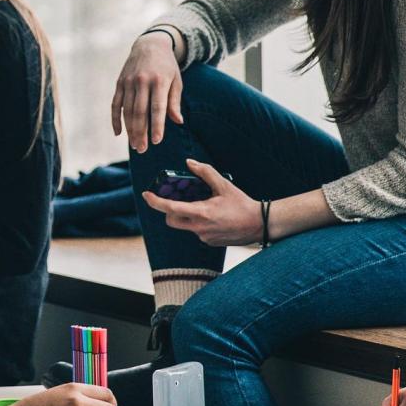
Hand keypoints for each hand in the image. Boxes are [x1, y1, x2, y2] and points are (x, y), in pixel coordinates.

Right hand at [111, 31, 183, 151]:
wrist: (150, 44)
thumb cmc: (166, 66)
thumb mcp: (176, 80)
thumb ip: (174, 101)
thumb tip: (177, 121)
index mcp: (159, 81)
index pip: (157, 107)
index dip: (157, 125)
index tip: (157, 141)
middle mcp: (142, 81)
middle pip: (140, 112)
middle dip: (141, 132)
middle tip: (142, 149)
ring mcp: (129, 82)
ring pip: (127, 110)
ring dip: (130, 130)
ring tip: (134, 145)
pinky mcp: (120, 83)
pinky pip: (116, 104)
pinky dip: (116, 119)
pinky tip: (118, 133)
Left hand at [141, 159, 261, 245]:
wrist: (259, 225)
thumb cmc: (242, 204)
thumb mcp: (224, 185)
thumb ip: (205, 173)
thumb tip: (189, 163)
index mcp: (201, 213)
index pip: (170, 209)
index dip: (155, 202)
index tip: (146, 195)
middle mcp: (198, 228)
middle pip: (171, 220)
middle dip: (169, 210)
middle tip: (176, 199)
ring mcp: (203, 237)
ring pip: (184, 225)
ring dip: (186, 215)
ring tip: (203, 205)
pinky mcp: (208, 242)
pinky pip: (196, 231)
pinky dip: (198, 222)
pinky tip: (214, 216)